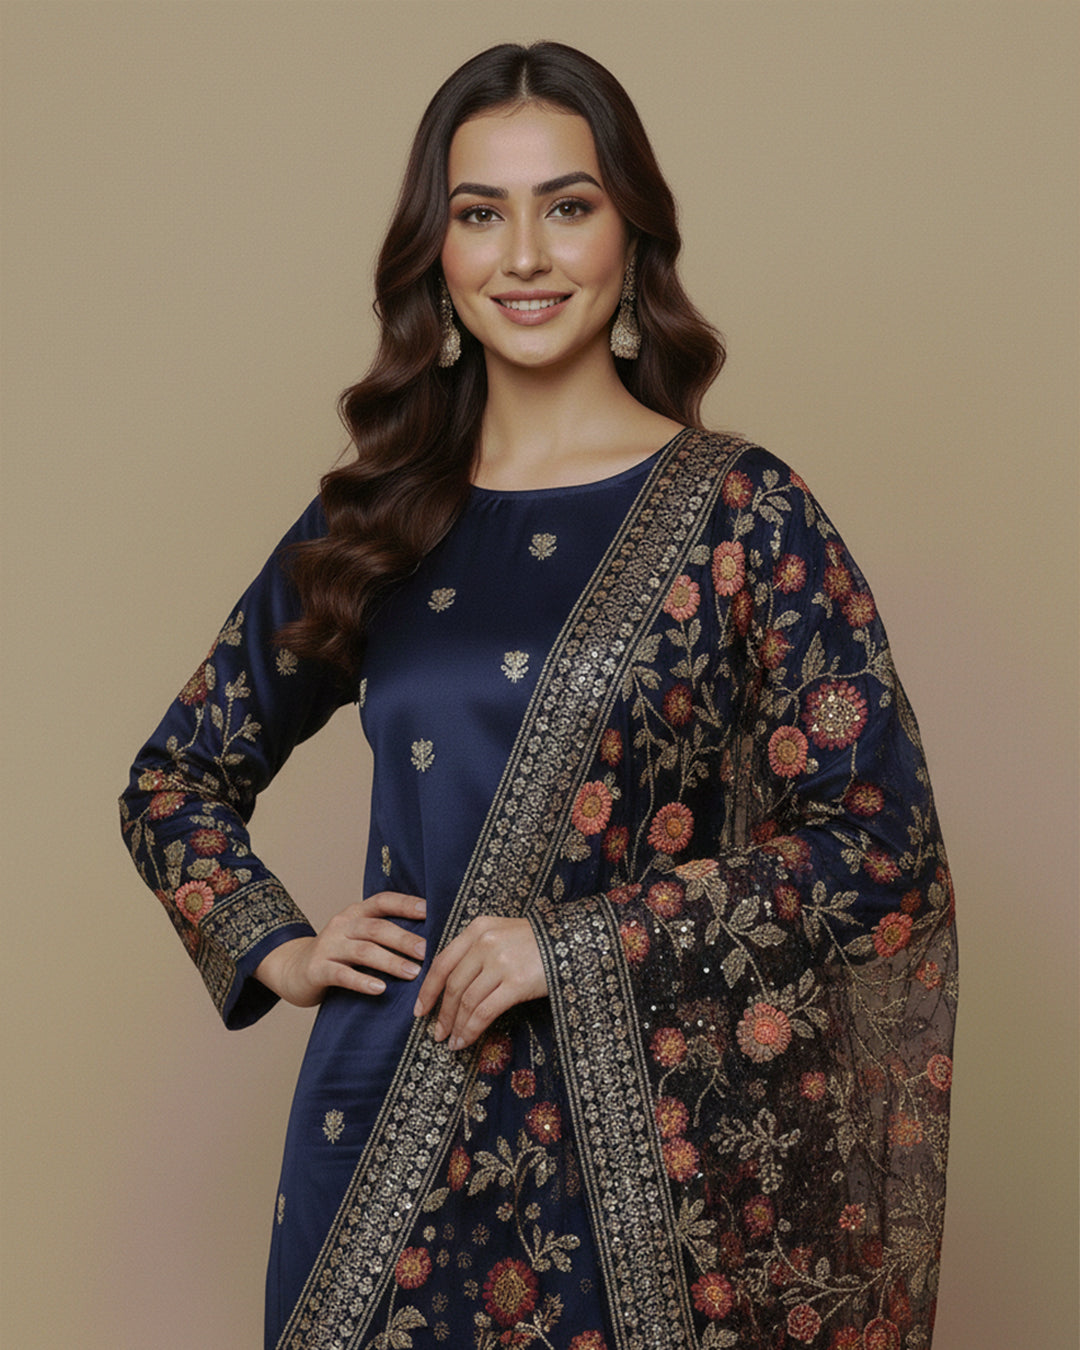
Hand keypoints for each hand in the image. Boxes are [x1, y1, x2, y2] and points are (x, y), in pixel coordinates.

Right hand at [255, 891, 426, 1007]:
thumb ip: (381, 933)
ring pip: (363, 951)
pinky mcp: (317, 969)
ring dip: (390, 962)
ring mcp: (328, 946)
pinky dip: (363, 981)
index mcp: (355, 913)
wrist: (292, 970)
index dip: (405, 904)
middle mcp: (342, 925)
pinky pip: (342, 974)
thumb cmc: (336, 954)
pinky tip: (380, 989)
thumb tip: (427, 938)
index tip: (429, 911)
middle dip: (404, 939)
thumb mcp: (356, 936)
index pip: (382, 901)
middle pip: (376, 928)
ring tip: (413, 973)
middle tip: (427, 952)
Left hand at [413, 915, 546, 1050]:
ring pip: (466, 1001)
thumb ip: (477, 950)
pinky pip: (484, 1012)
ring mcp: (500, 962)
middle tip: (437, 1033)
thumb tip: (452, 985)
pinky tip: (466, 1041)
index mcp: (478, 928)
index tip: (420, 1010)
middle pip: (452, 984)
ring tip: (452, 1042)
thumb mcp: (502, 933)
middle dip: (441, 1013)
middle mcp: (485, 942)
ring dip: (456, 1026)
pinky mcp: (516, 983)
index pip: (442, 961)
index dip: (427, 989)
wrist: (574, 941)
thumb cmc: (538, 942)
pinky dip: (471, 1030)